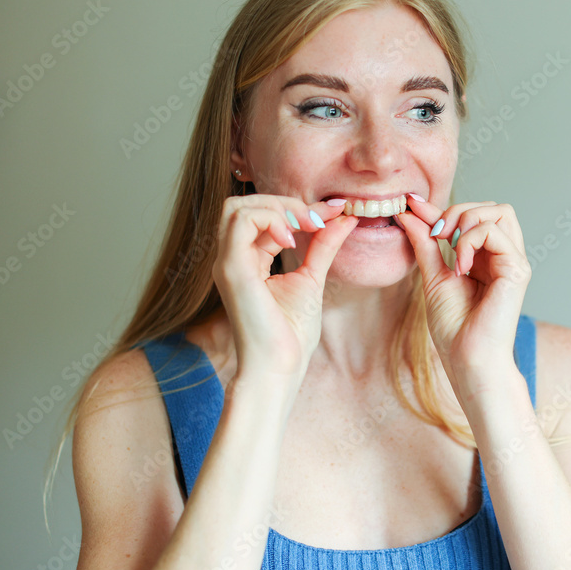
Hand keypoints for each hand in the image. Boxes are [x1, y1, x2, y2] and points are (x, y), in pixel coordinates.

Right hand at [211, 194, 358, 384]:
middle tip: (318, 218)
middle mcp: (231, 259)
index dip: (298, 208)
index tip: (335, 211)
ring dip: (277, 207)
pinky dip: (269, 219)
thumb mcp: (312, 278)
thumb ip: (323, 246)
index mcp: (247, 261)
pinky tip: (292, 239)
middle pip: (244, 205)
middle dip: (284, 203)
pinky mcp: (231, 269)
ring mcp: (227, 263)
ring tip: (306, 226)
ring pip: (236, 207)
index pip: (262, 216)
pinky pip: (240, 221)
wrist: (280, 367)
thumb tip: (344, 218)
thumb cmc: (291, 334)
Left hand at [396, 197, 530, 399]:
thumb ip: (425, 243)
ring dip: (466, 222)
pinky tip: (461, 267)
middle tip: (436, 235)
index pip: (471, 217)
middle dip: (458, 211)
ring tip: (450, 251)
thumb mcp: (433, 276)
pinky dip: (470, 241)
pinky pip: (495, 231)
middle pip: (491, 207)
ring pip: (499, 211)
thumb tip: (409, 213)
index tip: (411, 203)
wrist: (468, 359)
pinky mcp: (518, 269)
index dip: (441, 207)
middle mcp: (504, 256)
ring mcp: (514, 261)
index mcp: (487, 258)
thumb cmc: (454, 328)